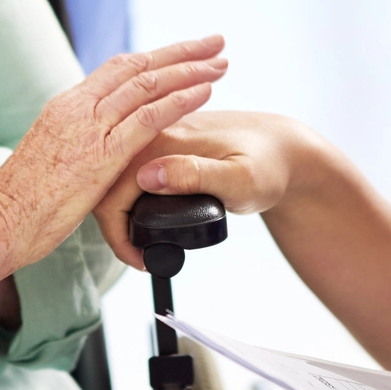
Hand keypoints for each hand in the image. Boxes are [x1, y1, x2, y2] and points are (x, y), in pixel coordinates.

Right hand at [0, 35, 227, 270]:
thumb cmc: (20, 203)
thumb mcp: (48, 160)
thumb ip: (73, 144)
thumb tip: (90, 146)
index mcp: (66, 106)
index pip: (118, 69)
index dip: (155, 58)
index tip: (184, 52)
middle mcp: (78, 107)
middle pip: (138, 65)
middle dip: (181, 52)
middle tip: (215, 42)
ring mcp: (88, 127)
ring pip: (148, 84)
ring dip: (190, 70)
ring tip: (221, 63)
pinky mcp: (100, 153)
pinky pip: (147, 117)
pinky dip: (179, 100)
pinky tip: (205, 91)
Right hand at [94, 111, 313, 270]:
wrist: (284, 149)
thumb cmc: (269, 166)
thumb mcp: (239, 178)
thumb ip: (195, 176)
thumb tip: (148, 176)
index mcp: (165, 138)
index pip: (113, 186)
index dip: (116, 230)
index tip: (138, 258)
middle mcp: (155, 131)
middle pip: (106, 181)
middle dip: (112, 224)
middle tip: (137, 258)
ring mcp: (158, 135)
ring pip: (114, 176)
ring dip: (116, 212)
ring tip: (138, 244)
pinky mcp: (163, 142)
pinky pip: (129, 170)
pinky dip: (126, 199)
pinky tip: (141, 219)